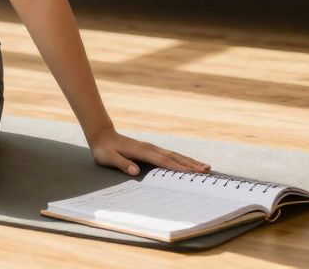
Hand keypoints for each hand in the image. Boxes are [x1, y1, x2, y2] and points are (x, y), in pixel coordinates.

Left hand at [88, 126, 211, 175]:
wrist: (102, 135)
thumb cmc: (104, 149)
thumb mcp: (109, 158)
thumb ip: (122, 164)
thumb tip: (135, 171)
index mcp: (141, 151)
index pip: (162, 161)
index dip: (176, 167)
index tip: (191, 173)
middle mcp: (150, 148)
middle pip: (174, 157)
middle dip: (190, 164)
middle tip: (206, 170)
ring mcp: (152, 148)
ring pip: (175, 155)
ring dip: (190, 161)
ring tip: (205, 167)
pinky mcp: (152, 150)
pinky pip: (170, 155)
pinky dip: (182, 159)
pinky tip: (190, 163)